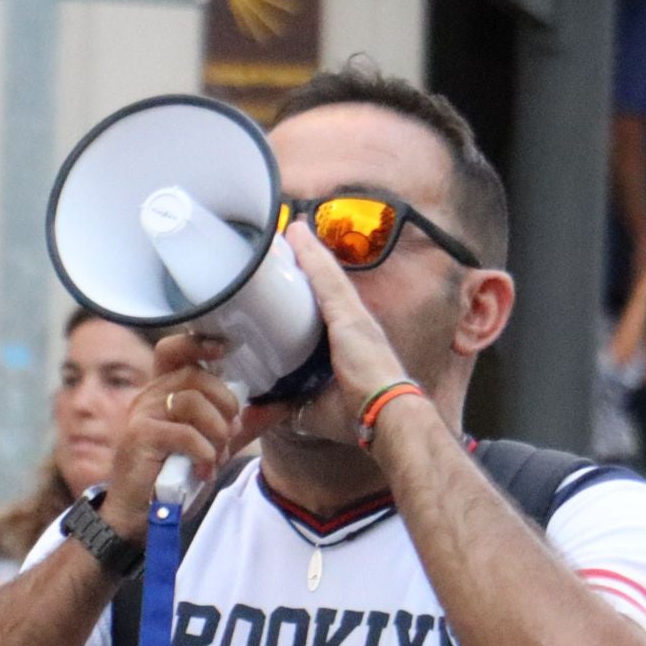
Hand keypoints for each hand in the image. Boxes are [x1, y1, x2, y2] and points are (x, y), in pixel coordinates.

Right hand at [100, 333, 263, 540]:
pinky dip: (204, 452)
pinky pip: (184, 433)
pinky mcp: (141, 437)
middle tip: (231, 431)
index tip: (225, 349)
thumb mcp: (216, 442)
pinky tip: (203, 469)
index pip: (174, 349)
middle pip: (195, 376)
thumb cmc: (175, 472)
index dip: (198, 343)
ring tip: (216, 454)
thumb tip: (284, 403)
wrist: (138, 510)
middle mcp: (151, 394)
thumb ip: (243, 422)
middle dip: (225, 403)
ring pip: (191, 402)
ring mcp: (143, 414)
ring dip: (216, 430)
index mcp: (165, 389)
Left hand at [285, 220, 412, 423]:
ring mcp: (354, 317)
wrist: (388, 417)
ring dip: (307, 251)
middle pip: (326, 285)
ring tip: (289, 228)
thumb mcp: (312, 408)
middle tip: (288, 240)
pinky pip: (326, 279)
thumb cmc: (360, 416)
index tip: (296, 275)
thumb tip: (256, 409)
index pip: (326, 308)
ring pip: (325, 275)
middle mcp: (355, 323)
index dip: (312, 287)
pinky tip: (296, 234)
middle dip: (309, 263)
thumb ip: (286, 404)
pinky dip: (311, 255)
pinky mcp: (349, 316)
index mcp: (350, 342)